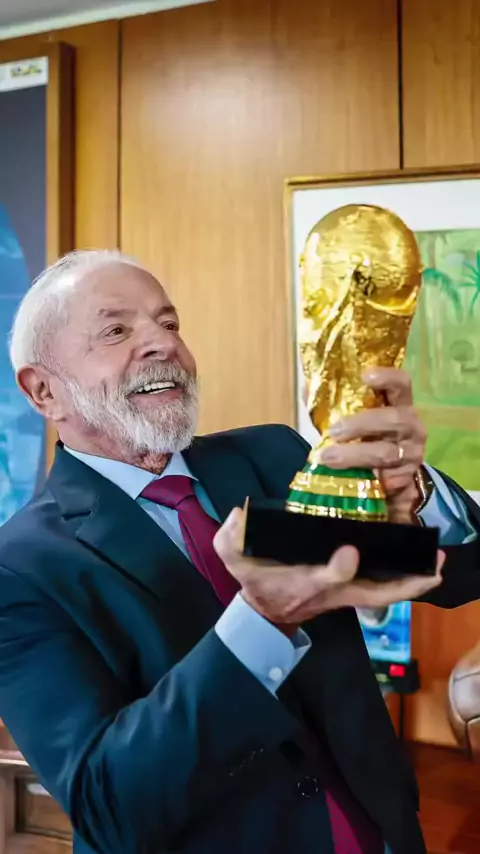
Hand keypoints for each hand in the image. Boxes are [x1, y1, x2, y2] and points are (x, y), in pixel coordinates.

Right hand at [214, 508, 443, 625]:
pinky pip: (387, 586)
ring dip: (414, 580)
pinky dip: (407, 578)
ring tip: (438, 561)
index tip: (347, 552)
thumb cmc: (257, 581)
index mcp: (307, 583)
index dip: (337, 569)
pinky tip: (426, 560)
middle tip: (434, 566)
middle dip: (405, 583)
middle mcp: (335, 590)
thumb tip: (240, 515)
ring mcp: (349, 591)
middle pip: (376, 592)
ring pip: (388, 591)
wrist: (267, 611)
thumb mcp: (235, 559)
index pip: (325, 578)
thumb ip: (231, 538)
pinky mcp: (355, 587)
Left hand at [320, 367, 425, 522]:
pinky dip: (369, 478)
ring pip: (386, 452)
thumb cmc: (366, 439)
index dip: (387, 377)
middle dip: (361, 424)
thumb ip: (331, 404)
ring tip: (327, 457)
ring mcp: (412, 453)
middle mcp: (412, 426)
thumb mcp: (351, 418)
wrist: (386, 478)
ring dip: (354, 455)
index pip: (402, 383)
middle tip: (333, 432)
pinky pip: (389, 478)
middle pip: (394, 418)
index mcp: (400, 404)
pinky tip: (352, 479)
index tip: (365, 376)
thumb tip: (306, 388)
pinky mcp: (407, 477)